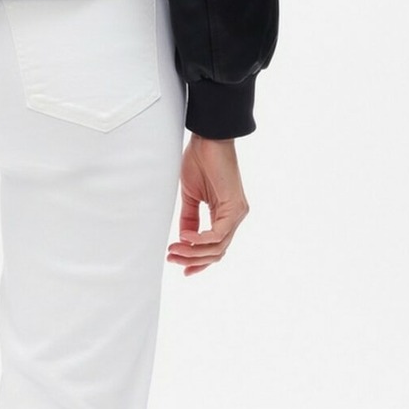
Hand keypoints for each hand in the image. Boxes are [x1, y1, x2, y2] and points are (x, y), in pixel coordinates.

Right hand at [167, 133, 249, 273]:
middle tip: (171, 258)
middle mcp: (234, 217)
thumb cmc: (200, 161)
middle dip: (192, 260)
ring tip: (174, 250)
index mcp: (224, 215)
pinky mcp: (235, 207)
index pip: (215, 248)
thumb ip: (190, 218)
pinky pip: (218, 234)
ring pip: (218, 247)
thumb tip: (184, 239)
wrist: (208, 139)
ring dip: (194, 253)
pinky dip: (200, 239)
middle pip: (217, 252)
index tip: (182, 269)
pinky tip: (185, 236)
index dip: (198, 261)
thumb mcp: (190, 196)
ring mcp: (237, 214)